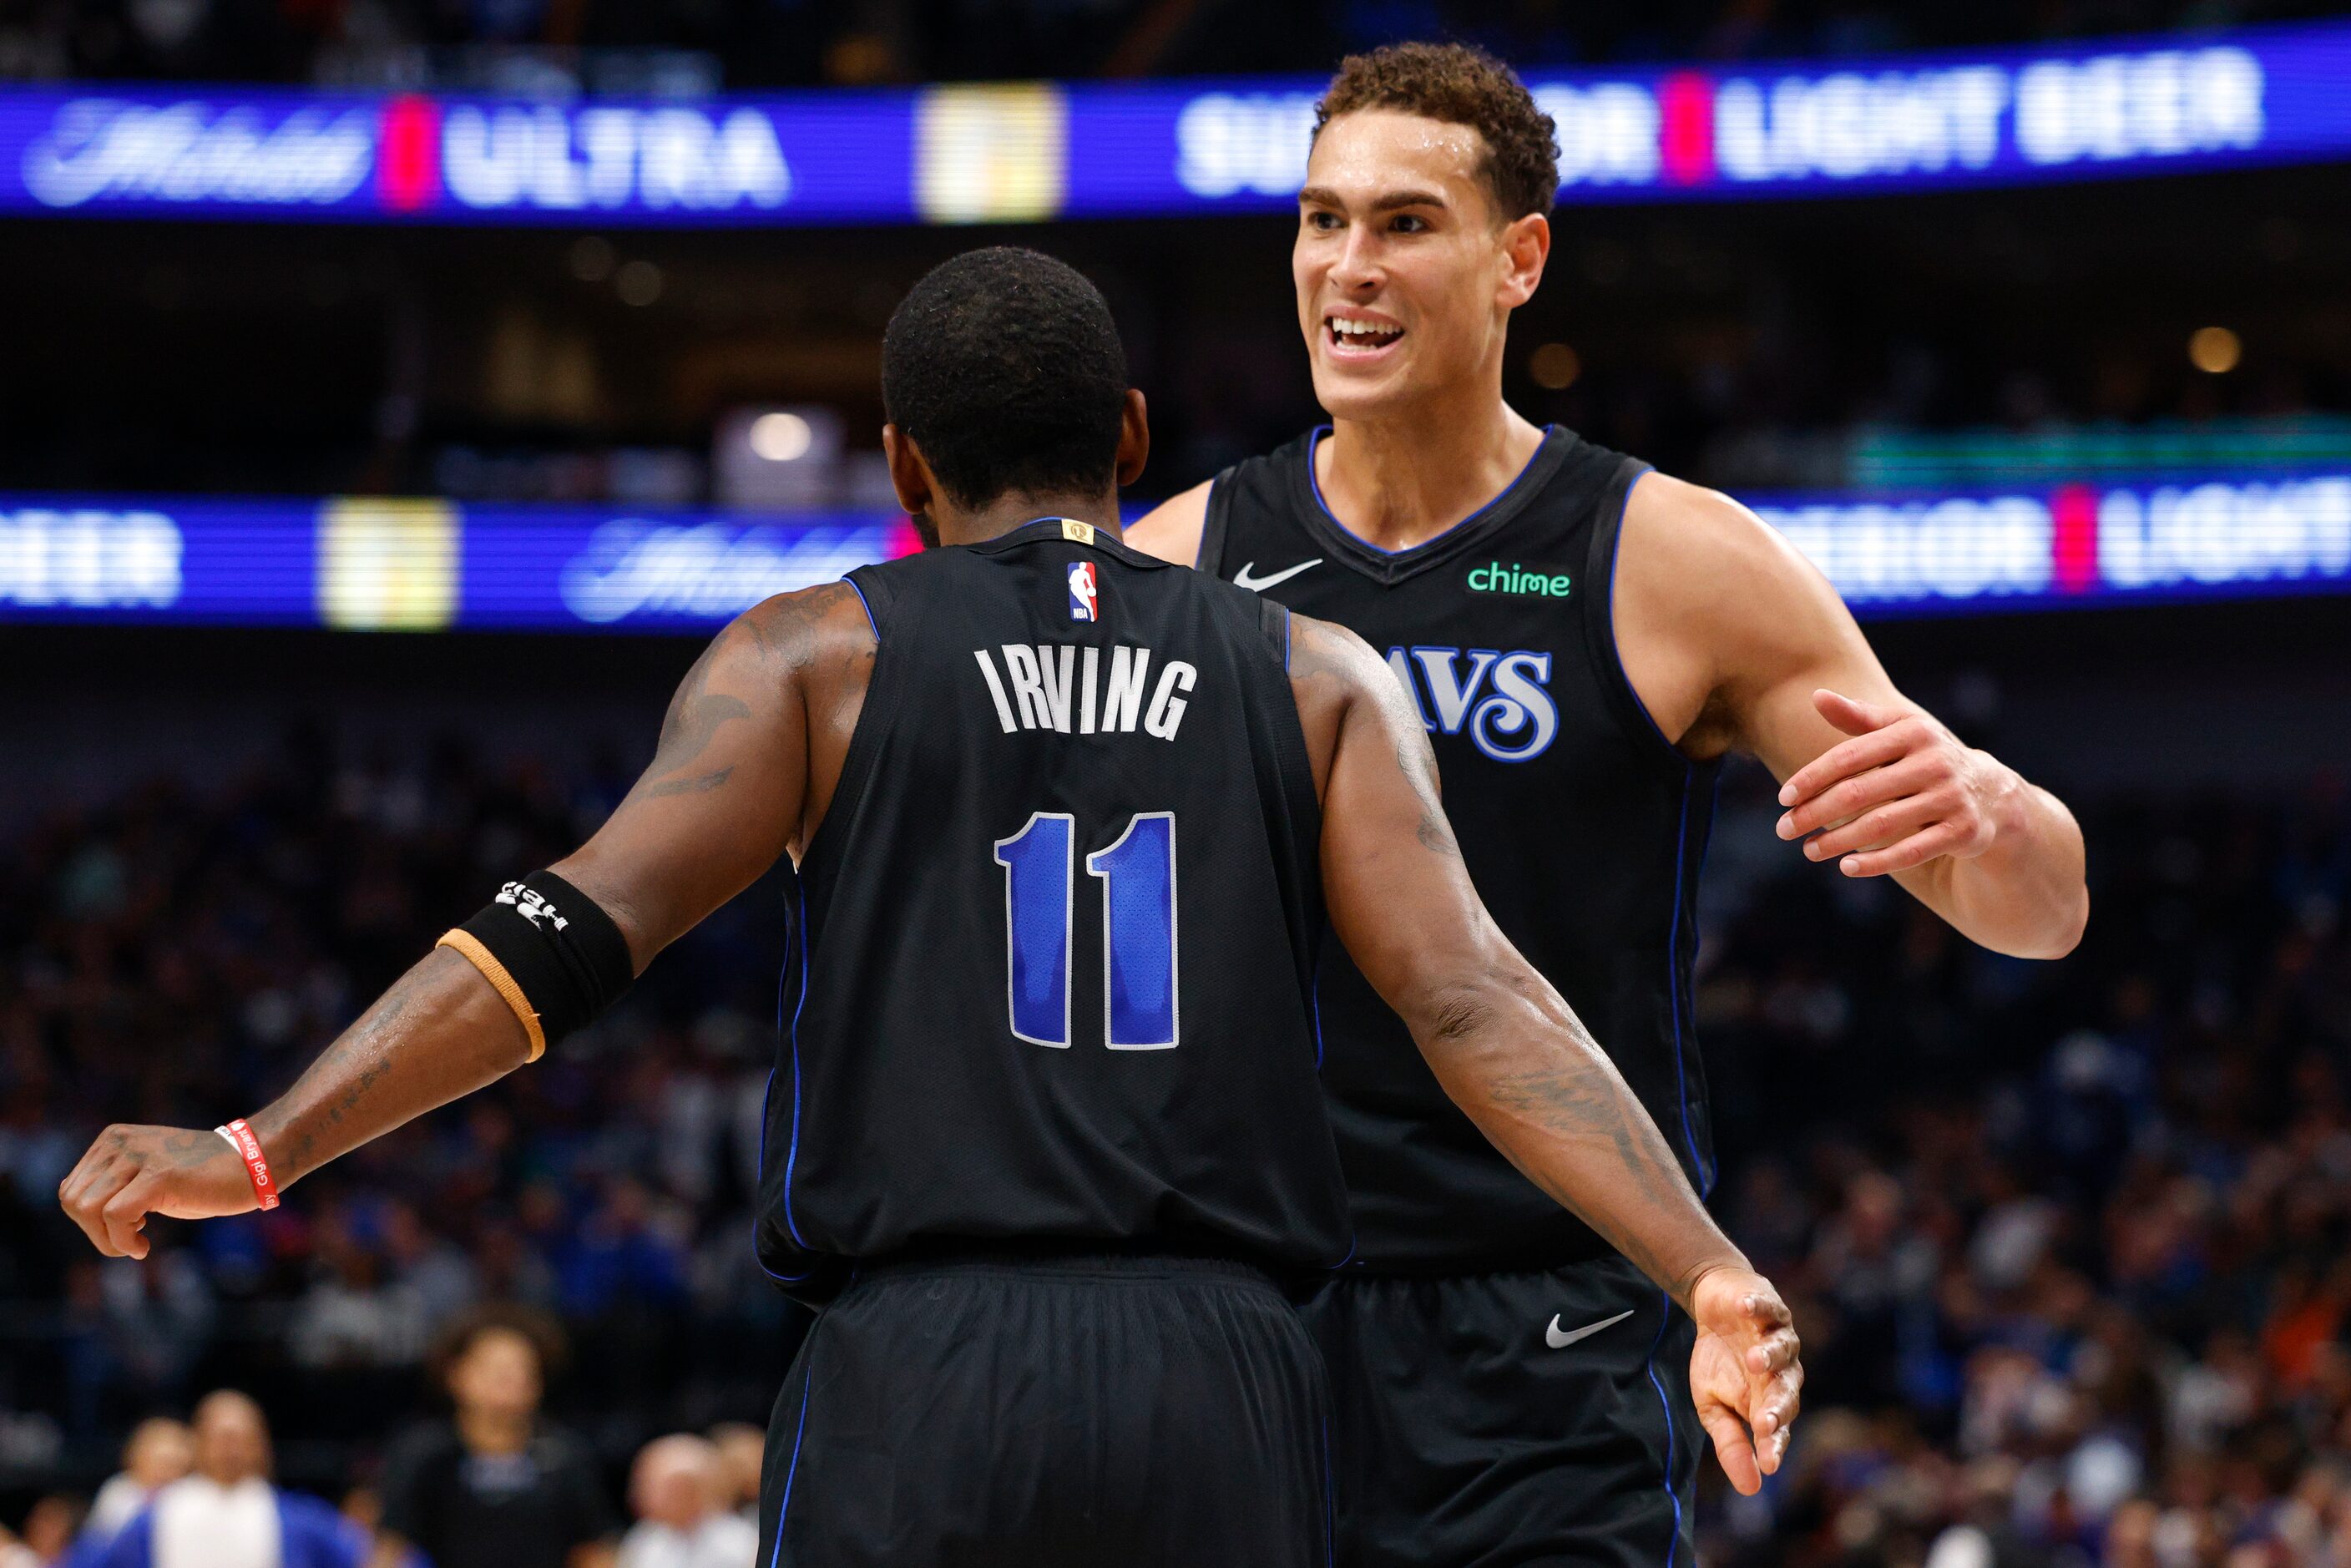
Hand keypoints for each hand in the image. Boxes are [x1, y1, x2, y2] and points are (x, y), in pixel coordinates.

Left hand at [58, 1125, 259, 1258]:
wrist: (254, 1164)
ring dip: (108, 1241)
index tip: (126, 1228)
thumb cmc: (204, 1177)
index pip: (71, 1190)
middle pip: (74, 1201)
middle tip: (129, 1242)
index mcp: (113, 1139)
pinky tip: (143, 1248)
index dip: (89, 1222)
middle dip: (96, 1234)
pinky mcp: (158, 1174)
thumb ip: (113, 1183)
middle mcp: (120, 1141)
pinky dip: (123, 1242)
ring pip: (88, 1210)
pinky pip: (116, 1216)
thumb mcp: (147, 1175)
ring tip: (136, 1244)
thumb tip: (74, 1199)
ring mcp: (139, 1155)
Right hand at [1686, 1266, 1801, 1493]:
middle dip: (1777, 1406)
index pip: (1778, 1427)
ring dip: (1770, 1355)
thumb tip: (1751, 1490)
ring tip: (1753, 1360)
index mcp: (1769, 1400)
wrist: (1716, 1309)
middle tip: (1765, 1422)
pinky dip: (1758, 1307)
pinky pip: (1768, 1306)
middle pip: (1787, 1390)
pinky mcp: (1769, 1305)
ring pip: (1784, 1348)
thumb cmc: (1719, 1361)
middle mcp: (1783, 1371)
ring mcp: (1778, 1336)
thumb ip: (1732, 1443)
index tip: (1769, 1464)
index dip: (1774, 1443)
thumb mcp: (1713, 1406)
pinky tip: (1745, 1309)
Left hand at [1774, 690, 2012, 878]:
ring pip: (1881, 825)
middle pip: (1859, 793)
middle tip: (1784, 829)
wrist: (1990, 792)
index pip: (1849, 756)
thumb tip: (1817, 696)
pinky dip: (1876, 862)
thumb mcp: (1900, 731)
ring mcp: (1950, 798)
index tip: (1783, 798)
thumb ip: (1859, 717)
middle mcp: (1934, 763)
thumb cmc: (1927, 758)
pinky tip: (1845, 867)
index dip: (1812, 778)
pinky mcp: (1962, 831)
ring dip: (1838, 841)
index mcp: (1913, 733)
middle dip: (1815, 813)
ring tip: (1807, 850)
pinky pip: (1911, 851)